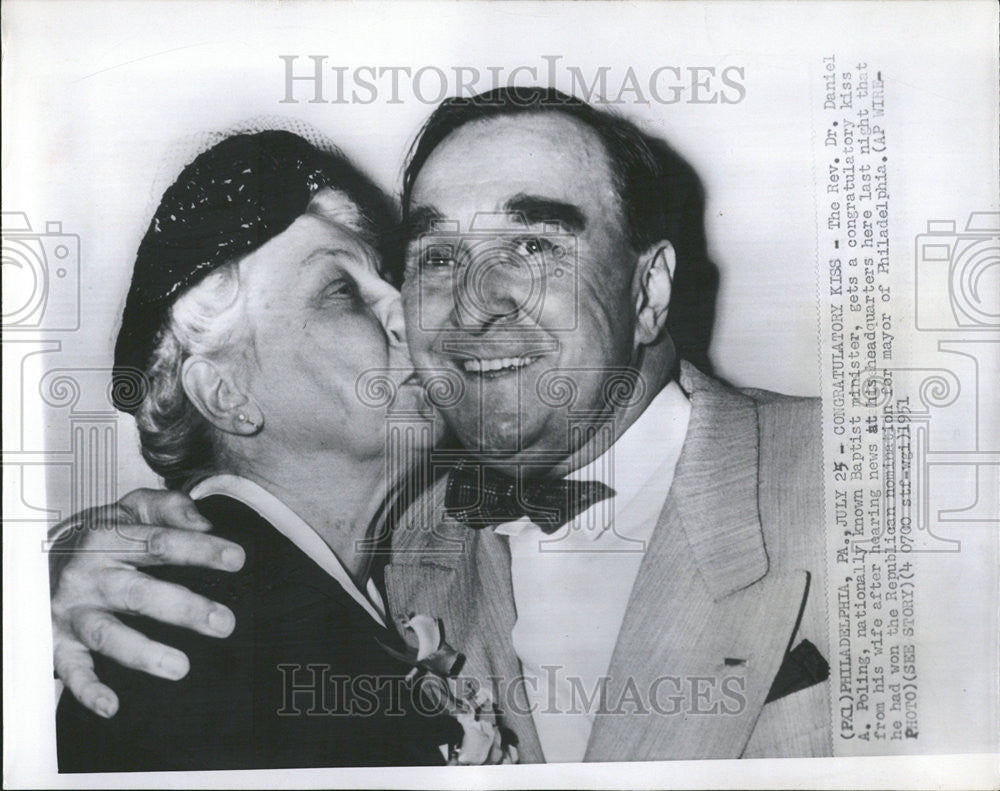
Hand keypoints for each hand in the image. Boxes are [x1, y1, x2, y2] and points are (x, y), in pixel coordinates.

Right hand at [50, 488, 245, 717]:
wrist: (30, 560)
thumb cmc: (97, 536)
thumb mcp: (127, 509)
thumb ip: (167, 507)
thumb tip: (203, 521)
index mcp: (109, 538)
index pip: (159, 543)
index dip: (199, 549)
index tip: (237, 559)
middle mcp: (89, 576)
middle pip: (139, 593)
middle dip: (183, 609)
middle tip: (224, 623)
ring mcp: (72, 612)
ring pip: (107, 634)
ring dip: (143, 653)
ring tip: (181, 667)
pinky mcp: (57, 643)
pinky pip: (70, 669)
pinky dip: (87, 690)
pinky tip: (111, 706)